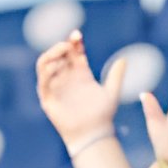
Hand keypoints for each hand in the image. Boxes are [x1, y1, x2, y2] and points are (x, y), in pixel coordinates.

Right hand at [35, 31, 126, 149]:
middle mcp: (66, 78)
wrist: (93, 133)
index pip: (73, 52)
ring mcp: (56, 87)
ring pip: (46, 63)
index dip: (74, 42)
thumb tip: (125, 58)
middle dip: (62, 45)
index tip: (78, 35)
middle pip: (59, 54)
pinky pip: (43, 80)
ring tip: (63, 50)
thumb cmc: (103, 115)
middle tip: (71, 41)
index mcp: (81, 74)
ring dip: (52, 53)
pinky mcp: (48, 97)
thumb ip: (117, 75)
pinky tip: (59, 66)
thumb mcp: (112, 92)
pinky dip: (48, 70)